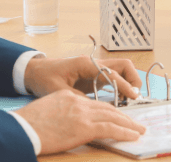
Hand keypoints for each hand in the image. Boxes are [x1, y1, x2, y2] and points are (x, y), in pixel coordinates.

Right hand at [13, 90, 145, 154]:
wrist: (21, 129)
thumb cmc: (27, 125)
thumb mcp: (46, 112)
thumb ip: (61, 113)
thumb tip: (69, 123)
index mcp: (68, 97)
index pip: (94, 103)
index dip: (109, 111)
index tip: (118, 116)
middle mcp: (78, 102)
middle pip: (107, 108)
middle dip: (123, 116)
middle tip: (135, 123)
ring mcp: (82, 113)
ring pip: (113, 116)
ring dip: (128, 124)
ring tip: (139, 130)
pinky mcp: (84, 126)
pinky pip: (111, 128)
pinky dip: (125, 131)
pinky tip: (133, 136)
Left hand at [23, 56, 141, 98]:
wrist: (36, 71)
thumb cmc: (45, 78)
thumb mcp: (58, 90)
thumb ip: (77, 98)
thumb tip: (94, 108)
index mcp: (86, 64)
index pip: (112, 72)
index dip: (124, 85)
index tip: (133, 96)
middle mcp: (94, 63)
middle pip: (123, 64)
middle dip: (133, 78)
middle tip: (134, 96)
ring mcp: (96, 68)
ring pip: (122, 69)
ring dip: (129, 81)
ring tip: (129, 99)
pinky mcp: (95, 75)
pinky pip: (115, 77)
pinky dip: (122, 85)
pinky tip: (120, 98)